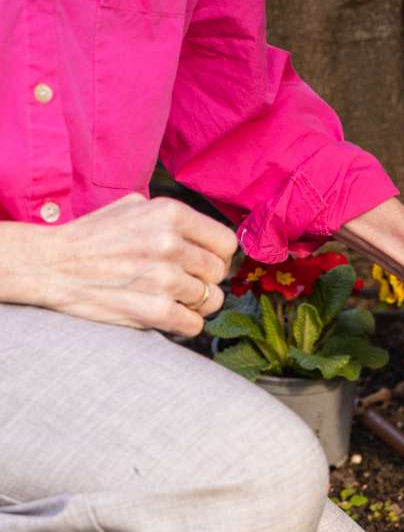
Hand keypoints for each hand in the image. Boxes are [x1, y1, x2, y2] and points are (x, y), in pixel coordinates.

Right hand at [32, 194, 236, 336]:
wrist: (50, 265)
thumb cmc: (93, 237)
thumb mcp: (132, 206)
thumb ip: (171, 217)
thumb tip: (206, 235)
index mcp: (169, 213)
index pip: (225, 242)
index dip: (217, 256)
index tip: (202, 262)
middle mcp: (170, 243)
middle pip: (219, 273)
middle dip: (204, 280)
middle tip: (180, 281)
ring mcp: (164, 278)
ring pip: (211, 300)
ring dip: (193, 303)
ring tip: (168, 296)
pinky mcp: (156, 310)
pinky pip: (195, 325)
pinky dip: (184, 324)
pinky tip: (165, 313)